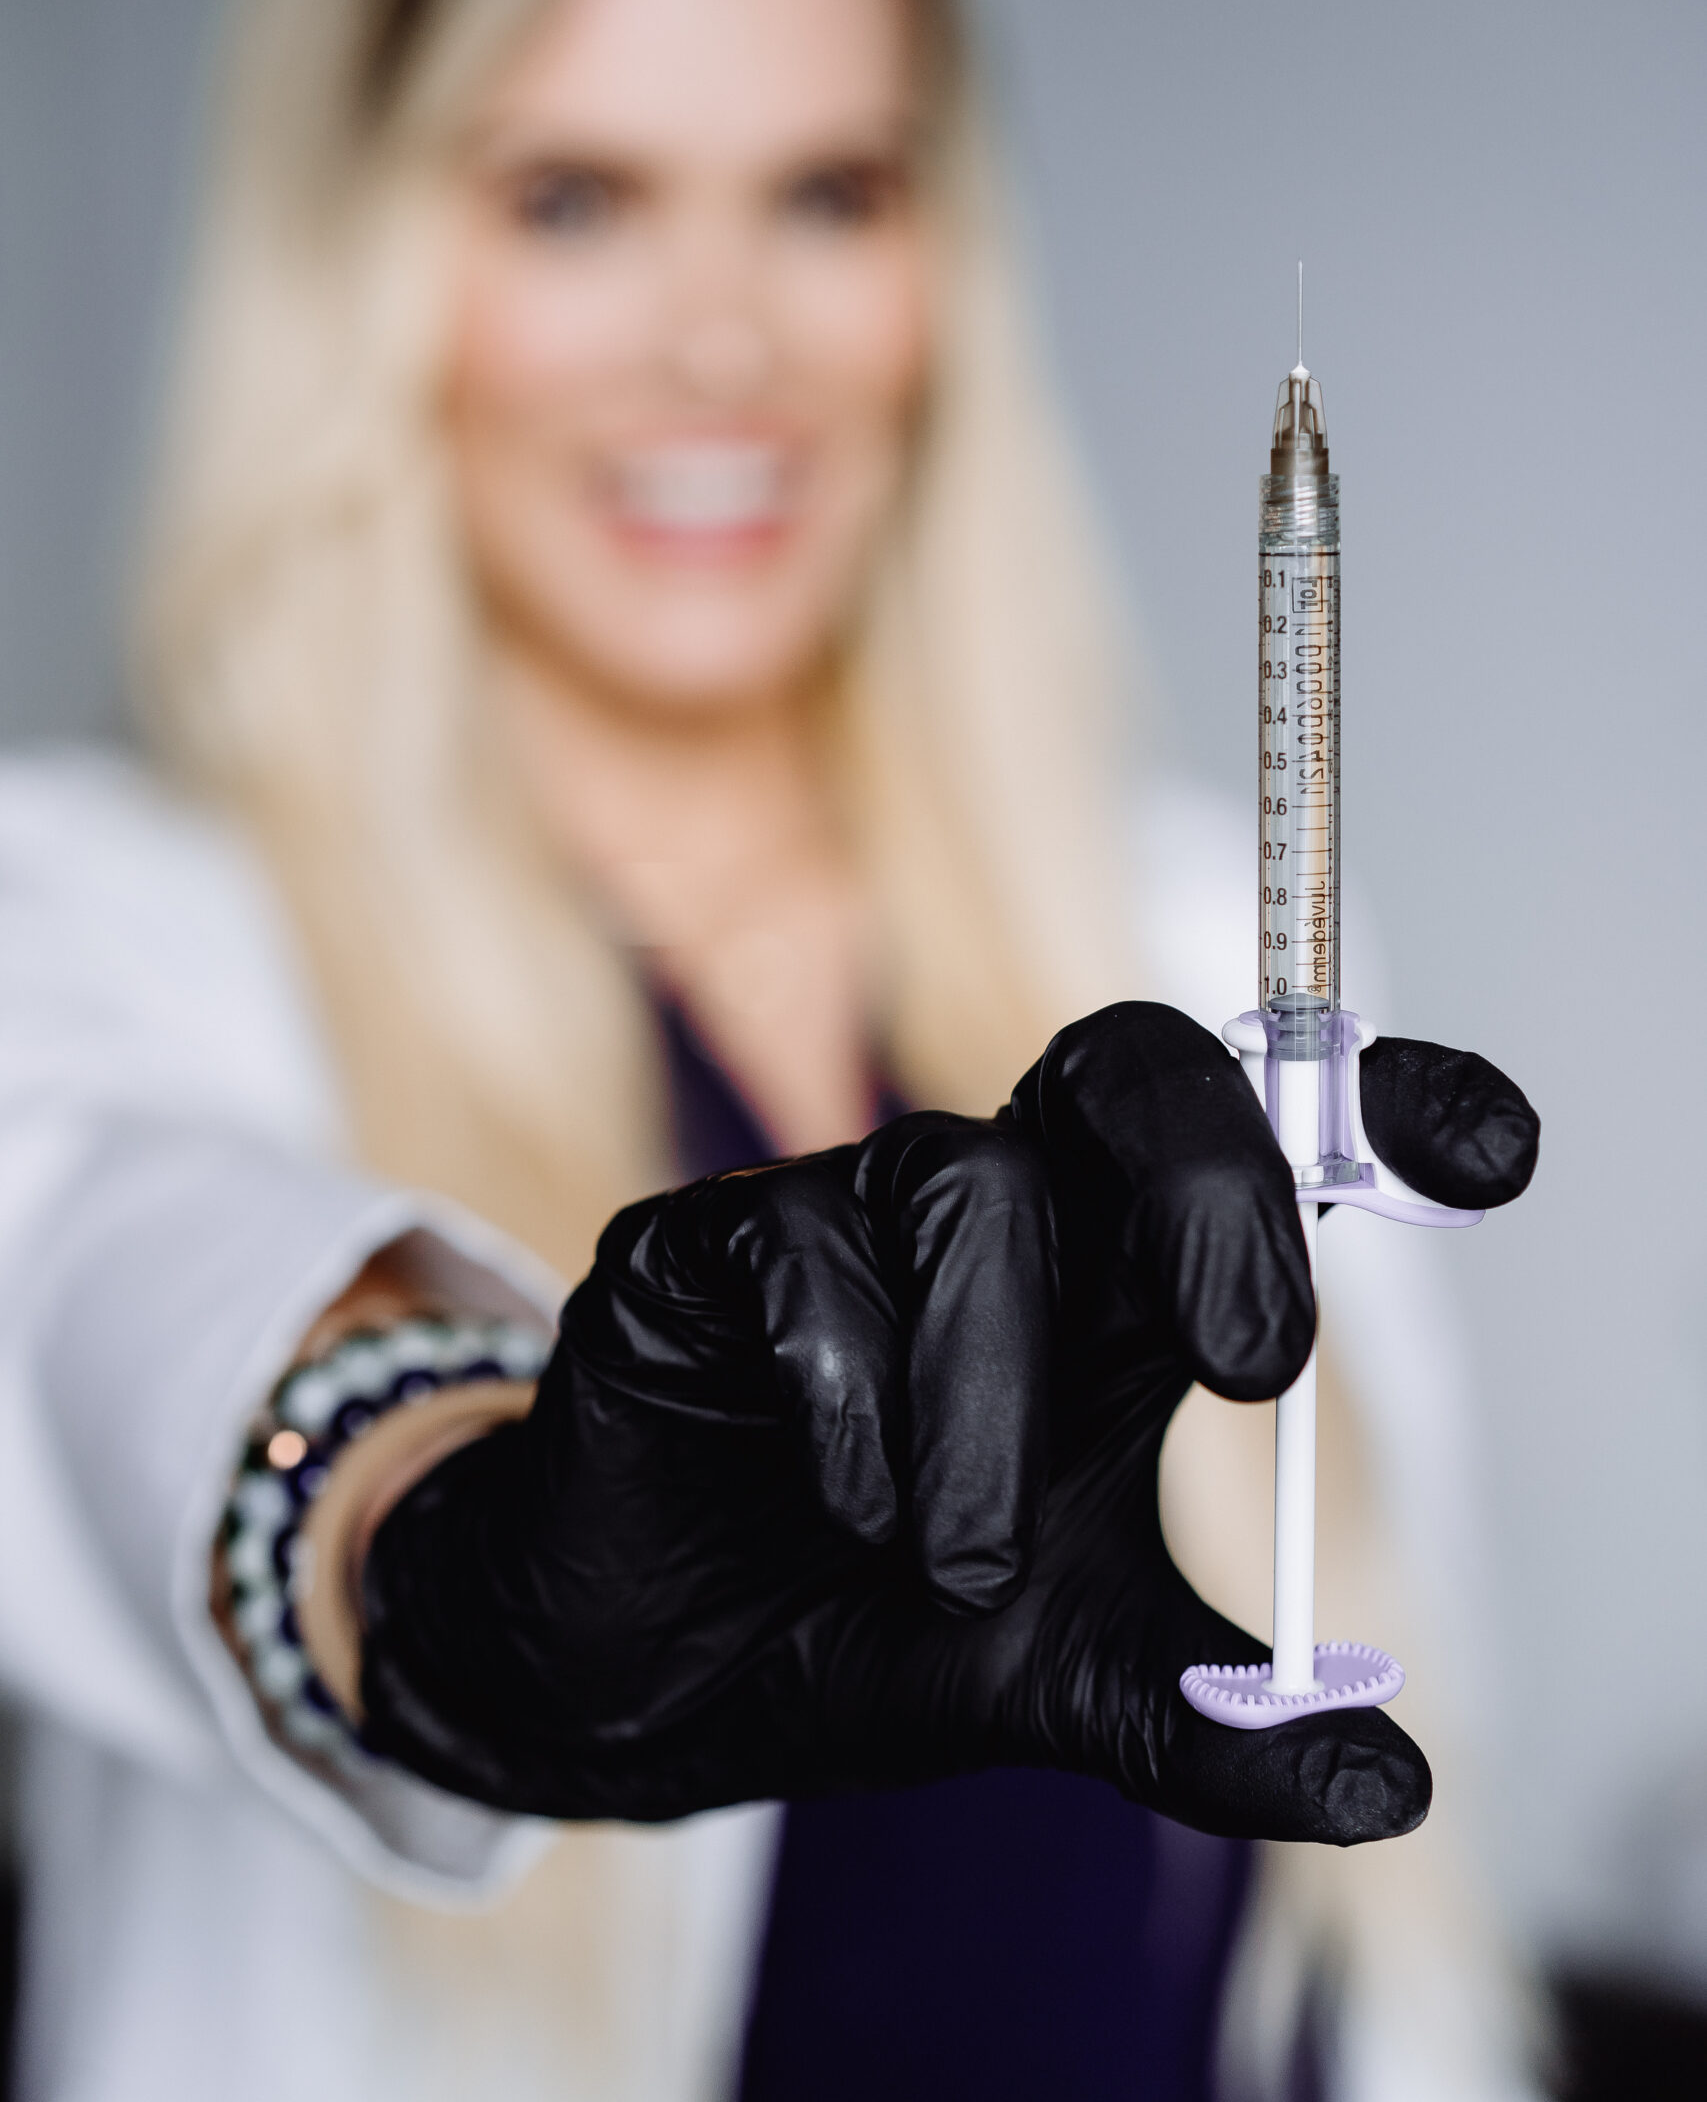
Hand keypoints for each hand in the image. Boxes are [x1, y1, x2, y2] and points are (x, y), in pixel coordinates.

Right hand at [356, 1003, 1535, 1840]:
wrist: (657, 1681)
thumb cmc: (873, 1627)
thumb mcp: (1076, 1684)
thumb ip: (1221, 1726)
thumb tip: (1390, 1784)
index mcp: (1104, 1286)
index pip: (1248, 1142)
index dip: (1377, 1107)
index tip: (1486, 1152)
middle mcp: (993, 1218)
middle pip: (1128, 1070)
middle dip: (1212, 1181)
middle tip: (1251, 1353)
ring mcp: (842, 1215)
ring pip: (965, 1188)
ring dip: (985, 1400)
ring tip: (948, 1560)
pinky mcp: (702, 1251)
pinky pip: (798, 1256)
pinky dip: (849, 1396)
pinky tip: (846, 1505)